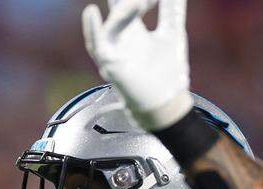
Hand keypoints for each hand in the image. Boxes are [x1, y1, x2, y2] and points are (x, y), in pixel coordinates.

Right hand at [83, 0, 192, 130]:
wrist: (167, 105)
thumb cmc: (167, 73)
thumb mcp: (172, 32)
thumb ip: (172, 9)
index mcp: (133, 28)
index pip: (124, 0)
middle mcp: (120, 37)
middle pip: (114, 8)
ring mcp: (113, 51)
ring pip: (111, 25)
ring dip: (123, 11)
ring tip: (139, 3)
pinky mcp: (110, 66)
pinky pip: (97, 46)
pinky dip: (92, 30)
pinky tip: (90, 12)